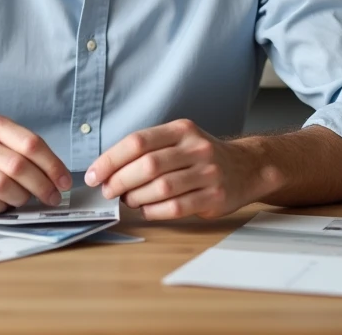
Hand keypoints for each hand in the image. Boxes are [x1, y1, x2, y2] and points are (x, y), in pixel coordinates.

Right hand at [0, 114, 71, 214]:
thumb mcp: (2, 146)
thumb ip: (26, 156)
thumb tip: (58, 180)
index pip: (31, 144)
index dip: (53, 165)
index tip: (64, 183)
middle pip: (19, 165)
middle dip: (42, 186)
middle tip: (52, 198)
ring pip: (2, 185)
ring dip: (20, 198)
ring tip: (24, 201)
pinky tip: (2, 206)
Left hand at [84, 119, 272, 220]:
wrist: (247, 167)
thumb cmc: (201, 156)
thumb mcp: (179, 140)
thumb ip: (148, 150)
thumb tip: (106, 169)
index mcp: (181, 130)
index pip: (138, 142)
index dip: (110, 160)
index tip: (94, 174)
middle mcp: (196, 148)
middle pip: (148, 166)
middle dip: (120, 181)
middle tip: (108, 190)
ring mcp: (208, 173)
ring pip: (161, 188)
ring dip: (136, 198)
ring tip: (129, 200)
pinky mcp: (214, 197)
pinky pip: (176, 207)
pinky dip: (154, 211)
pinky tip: (148, 209)